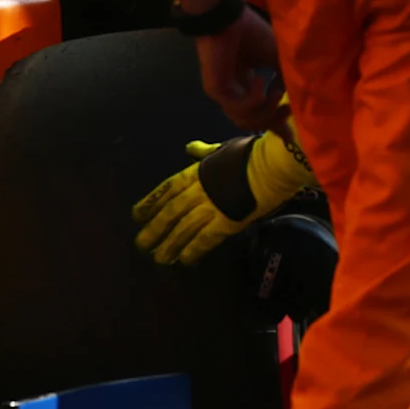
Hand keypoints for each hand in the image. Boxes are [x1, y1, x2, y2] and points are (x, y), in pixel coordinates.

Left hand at [133, 123, 317, 265]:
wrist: (272, 163)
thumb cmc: (250, 153)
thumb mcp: (223, 148)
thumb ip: (205, 153)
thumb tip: (191, 148)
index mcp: (197, 173)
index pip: (167, 189)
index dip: (150, 203)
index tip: (136, 216)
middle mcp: (199, 191)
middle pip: (171, 212)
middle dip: (155, 228)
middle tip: (141, 244)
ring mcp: (212, 207)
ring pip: (184, 228)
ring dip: (170, 244)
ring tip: (158, 258)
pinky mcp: (227, 222)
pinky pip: (206, 238)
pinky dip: (194, 250)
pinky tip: (184, 260)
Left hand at [194, 8, 283, 130]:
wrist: (229, 18)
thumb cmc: (251, 32)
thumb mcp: (277, 57)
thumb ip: (284, 78)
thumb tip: (290, 95)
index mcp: (246, 83)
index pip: (259, 110)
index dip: (276, 124)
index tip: (291, 138)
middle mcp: (234, 90)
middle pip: (253, 122)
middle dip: (274, 120)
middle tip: (287, 109)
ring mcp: (223, 93)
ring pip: (245, 121)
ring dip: (266, 111)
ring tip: (275, 92)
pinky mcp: (216, 90)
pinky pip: (239, 108)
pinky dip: (254, 99)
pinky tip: (260, 80)